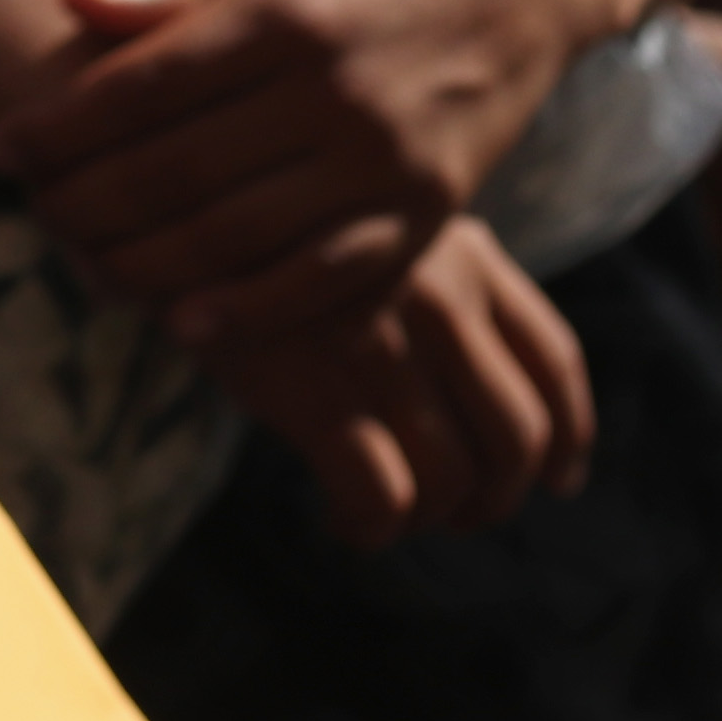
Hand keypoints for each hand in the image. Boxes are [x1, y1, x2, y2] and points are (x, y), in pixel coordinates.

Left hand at [0, 0, 610, 342]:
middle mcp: (336, 90)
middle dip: (86, 203)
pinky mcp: (431, 211)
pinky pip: (330, 280)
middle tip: (32, 213)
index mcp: (285, 12)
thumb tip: (72, 2)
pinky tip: (187, 323)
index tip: (2, 146)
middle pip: (179, 172)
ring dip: (149, 266)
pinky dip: (254, 312)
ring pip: (242, 239)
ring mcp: (388, 158)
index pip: (144, 87)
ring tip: (87, 266)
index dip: (61, 125)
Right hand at [191, 218, 595, 549]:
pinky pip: (383, 496)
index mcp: (462, 249)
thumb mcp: (363, 216)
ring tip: (387, 517)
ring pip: (454, 477)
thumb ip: (425, 272)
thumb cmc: (251, 215)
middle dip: (496, 495)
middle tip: (455, 513)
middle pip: (518, 434)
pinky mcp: (315, 389)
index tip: (559, 478)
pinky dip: (371, 527)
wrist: (151, 193)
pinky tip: (340, 519)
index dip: (569, 434)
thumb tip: (465, 367)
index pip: (553, 358)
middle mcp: (439, 295)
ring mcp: (379, 344)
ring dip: (431, 518)